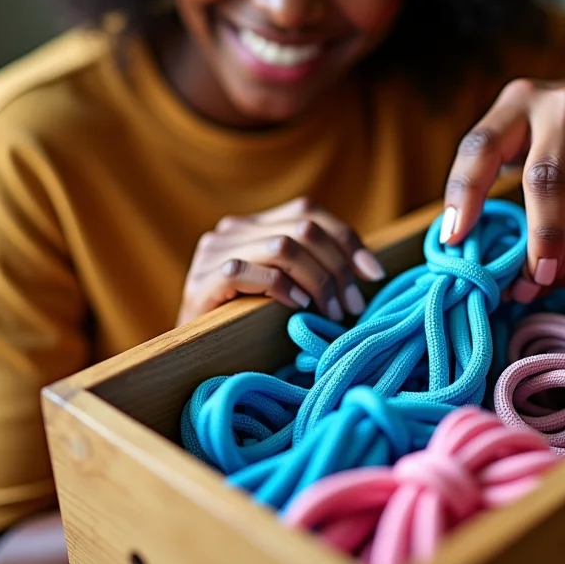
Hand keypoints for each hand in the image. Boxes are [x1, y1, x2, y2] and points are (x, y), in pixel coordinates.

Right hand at [177, 198, 385, 326]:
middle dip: (338, 268)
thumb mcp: (283, 284)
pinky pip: (248, 272)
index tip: (373, 274)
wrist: (191, 352)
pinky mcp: (201, 281)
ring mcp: (214, 252)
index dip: (347, 239)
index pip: (310, 211)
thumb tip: (367, 271)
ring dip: (318, 281)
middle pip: (304, 228)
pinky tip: (298, 307)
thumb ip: (310, 265)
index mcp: (255, 223)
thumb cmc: (247, 320)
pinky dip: (282, 288)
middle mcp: (233, 229)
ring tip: (331, 312)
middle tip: (352, 305)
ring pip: (283, 247)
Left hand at [442, 60, 564, 298]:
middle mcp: (564, 109)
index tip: (454, 238)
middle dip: (533, 243)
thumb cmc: (551, 129)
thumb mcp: (514, 130)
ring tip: (539, 284)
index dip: (464, 193)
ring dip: (559, 261)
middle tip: (520, 285)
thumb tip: (457, 240)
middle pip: (545, 184)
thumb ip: (486, 170)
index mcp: (519, 101)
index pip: (482, 146)